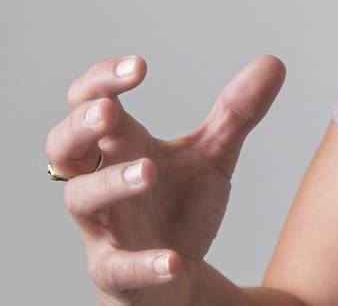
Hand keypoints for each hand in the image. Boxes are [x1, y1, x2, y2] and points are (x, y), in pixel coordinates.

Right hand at [46, 53, 286, 304]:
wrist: (179, 275)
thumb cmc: (179, 205)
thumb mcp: (213, 154)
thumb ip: (237, 112)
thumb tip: (274, 62)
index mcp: (120, 146)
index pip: (90, 102)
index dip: (103, 81)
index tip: (140, 66)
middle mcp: (101, 181)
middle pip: (64, 148)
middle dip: (79, 126)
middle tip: (108, 110)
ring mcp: (104, 227)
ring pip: (82, 200)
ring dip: (111, 183)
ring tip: (149, 170)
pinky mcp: (115, 272)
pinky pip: (118, 268)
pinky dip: (144, 263)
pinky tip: (174, 260)